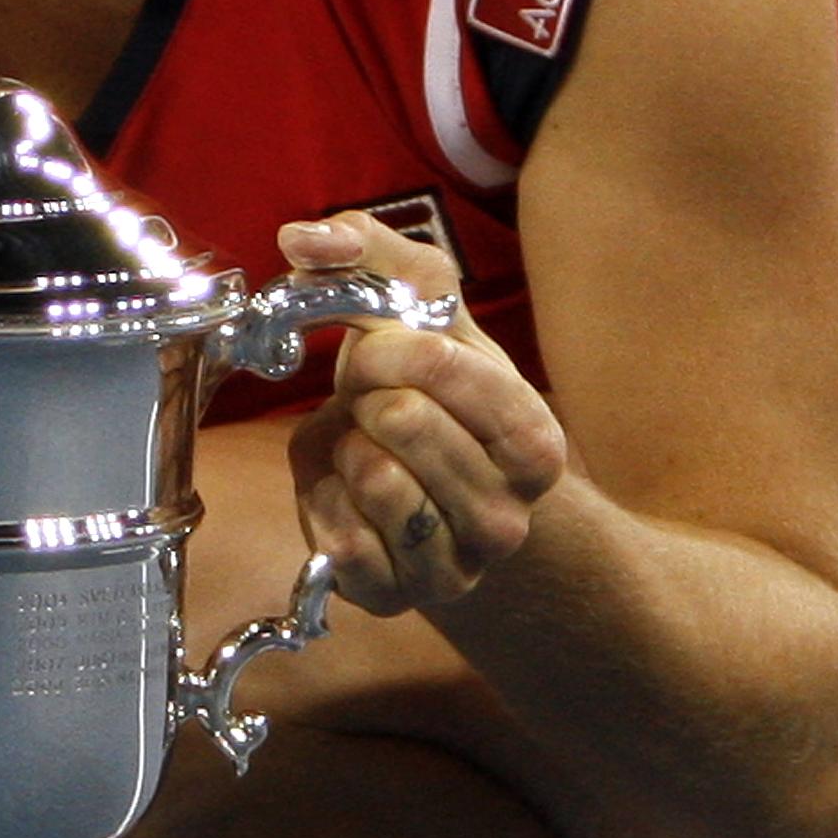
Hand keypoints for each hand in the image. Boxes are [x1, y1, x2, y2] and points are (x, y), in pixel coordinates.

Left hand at [282, 216, 565, 616]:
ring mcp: (456, 568)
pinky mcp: (395, 599)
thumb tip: (302, 238)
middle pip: (400, 419)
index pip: (438, 364)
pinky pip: (338, 544)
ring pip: (372, 481)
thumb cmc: (430, 394)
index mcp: (535, 440)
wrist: (427, 489)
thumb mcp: (422, 315)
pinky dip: (321, 503)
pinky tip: (343, 493)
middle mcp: (509, 515)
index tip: (380, 350)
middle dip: (366, 398)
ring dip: (343, 451)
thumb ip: (370, 255)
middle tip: (375, 407)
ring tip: (364, 449)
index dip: (385, 344)